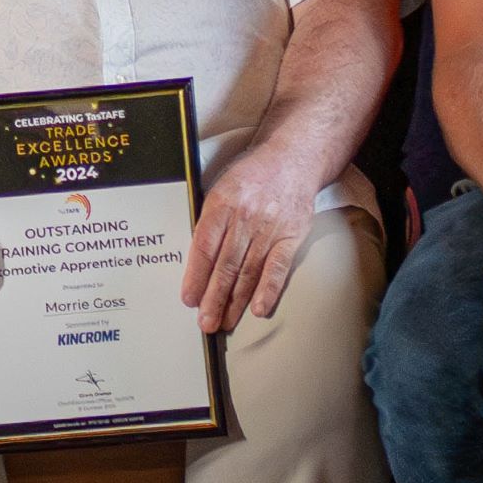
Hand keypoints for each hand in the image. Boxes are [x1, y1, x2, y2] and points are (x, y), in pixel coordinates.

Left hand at [183, 151, 332, 334]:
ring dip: (236, 301)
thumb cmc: (252, 175)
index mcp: (221, 203)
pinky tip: (259, 309)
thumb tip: (194, 257)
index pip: (204, 247)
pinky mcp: (291, 236)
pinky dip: (268, 289)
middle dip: (213, 297)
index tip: (189, 298)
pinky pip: (278, 267)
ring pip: (249, 271)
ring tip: (224, 321)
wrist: (293, 160)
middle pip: (226, 265)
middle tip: (205, 322)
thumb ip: (210, 220)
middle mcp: (245, 217)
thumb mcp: (221, 186)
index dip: (196, 276)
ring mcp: (269, 228)